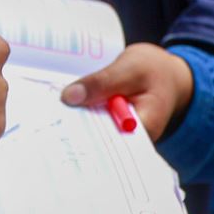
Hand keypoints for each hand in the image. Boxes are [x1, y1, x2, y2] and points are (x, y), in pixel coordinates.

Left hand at [59, 43, 194, 139]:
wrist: (166, 74)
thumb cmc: (154, 70)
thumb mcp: (129, 68)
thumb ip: (102, 82)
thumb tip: (69, 97)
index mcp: (144, 130)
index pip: (110, 144)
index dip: (84, 138)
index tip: (61, 127)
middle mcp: (131, 140)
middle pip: (98, 143)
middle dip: (75, 130)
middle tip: (48, 119)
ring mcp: (120, 135)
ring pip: (92, 133)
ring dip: (76, 120)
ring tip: (52, 112)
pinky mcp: (111, 127)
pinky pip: (92, 124)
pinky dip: (81, 114)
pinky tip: (65, 107)